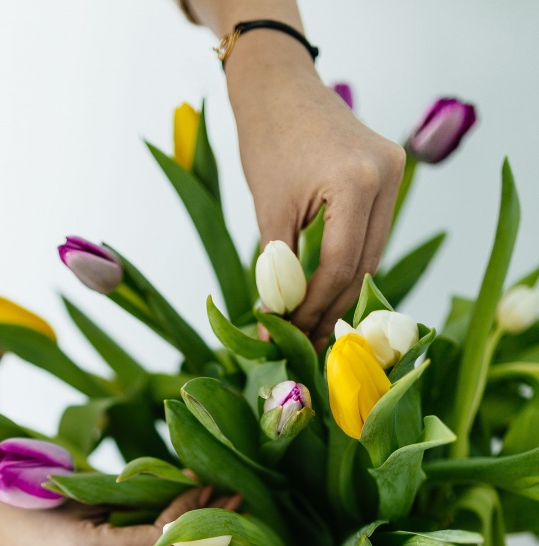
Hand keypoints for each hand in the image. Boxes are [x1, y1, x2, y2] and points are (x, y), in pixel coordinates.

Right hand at [0, 485, 217, 545]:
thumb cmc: (19, 490)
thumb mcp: (79, 487)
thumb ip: (128, 498)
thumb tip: (185, 491)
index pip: (158, 544)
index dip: (189, 517)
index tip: (207, 487)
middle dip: (202, 537)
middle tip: (233, 503)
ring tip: (216, 520)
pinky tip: (182, 540)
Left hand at [225, 31, 404, 347]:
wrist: (280, 87)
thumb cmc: (267, 139)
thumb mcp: (268, 209)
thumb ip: (278, 266)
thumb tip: (279, 320)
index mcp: (357, 180)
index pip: (341, 265)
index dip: (314, 307)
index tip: (288, 334)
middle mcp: (387, 175)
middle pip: (363, 264)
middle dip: (330, 309)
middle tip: (301, 344)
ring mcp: (394, 173)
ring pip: (371, 253)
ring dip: (341, 293)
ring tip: (310, 327)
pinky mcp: (388, 175)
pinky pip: (371, 233)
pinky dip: (348, 265)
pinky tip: (325, 294)